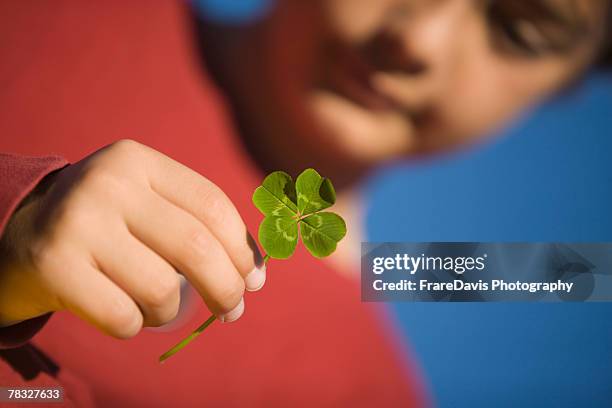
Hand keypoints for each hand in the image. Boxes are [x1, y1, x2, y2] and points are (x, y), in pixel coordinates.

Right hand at [0, 140, 264, 337]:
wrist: (17, 236)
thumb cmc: (104, 226)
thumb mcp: (146, 205)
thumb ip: (196, 225)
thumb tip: (255, 273)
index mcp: (138, 161)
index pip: (212, 205)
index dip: (242, 248)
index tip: (255, 279)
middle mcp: (107, 182)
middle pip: (196, 246)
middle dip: (227, 288)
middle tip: (232, 310)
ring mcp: (77, 222)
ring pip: (162, 289)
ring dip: (171, 312)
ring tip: (159, 308)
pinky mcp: (53, 265)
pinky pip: (124, 317)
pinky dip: (135, 326)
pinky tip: (124, 313)